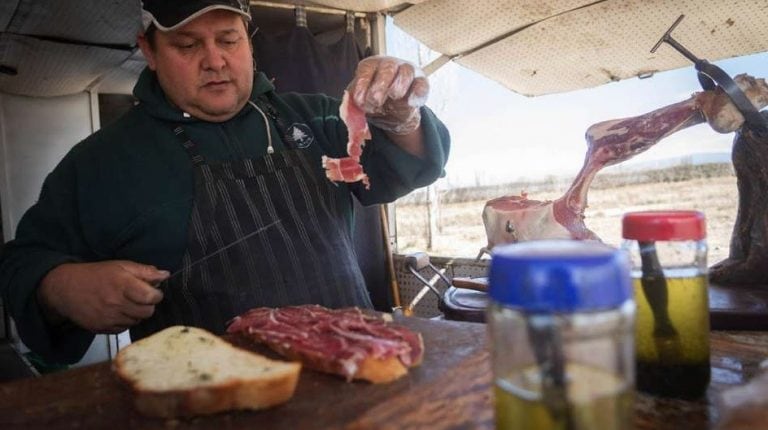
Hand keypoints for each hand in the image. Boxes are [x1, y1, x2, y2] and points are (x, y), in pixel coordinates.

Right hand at [38, 261, 167, 332]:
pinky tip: (118, 311)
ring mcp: (108, 318)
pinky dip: (125, 321)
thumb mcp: (120, 266)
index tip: (152, 291)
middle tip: (140, 298)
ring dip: (137, 313)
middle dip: (148, 305)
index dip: (156, 294)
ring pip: (137, 321)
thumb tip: (165, 275)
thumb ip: (144, 271)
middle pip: (147, 312)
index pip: (152, 297)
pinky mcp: (101, 328)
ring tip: (127, 303)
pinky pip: (124, 329)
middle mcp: (116, 303)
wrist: (65, 289)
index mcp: (122, 285)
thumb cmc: (96, 275)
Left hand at [347, 55, 428, 134]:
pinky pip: (423, 84)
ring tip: (394, 97)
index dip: (363, 84)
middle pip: (388, 67)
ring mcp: (407, 72)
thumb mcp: (361, 103)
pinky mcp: (421, 83)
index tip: (360, 101)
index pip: (367, 68)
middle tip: (376, 100)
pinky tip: (411, 103)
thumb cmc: (373, 102)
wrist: (391, 113)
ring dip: (399, 84)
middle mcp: (390, 65)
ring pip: (406, 71)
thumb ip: (353, 105)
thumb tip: (349, 111)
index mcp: (371, 66)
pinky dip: (418, 93)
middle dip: (380, 84)